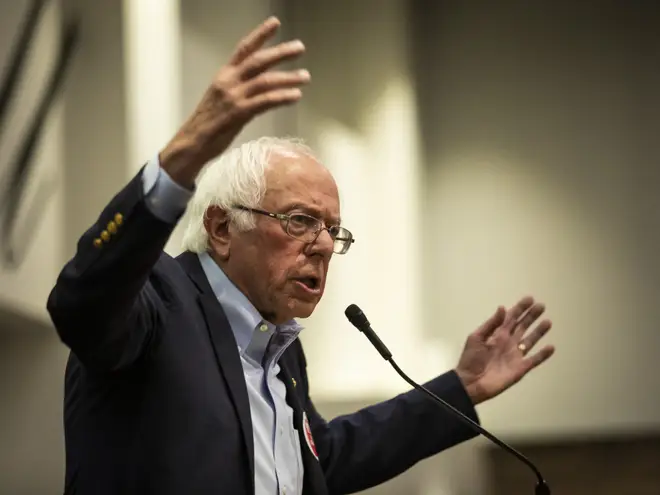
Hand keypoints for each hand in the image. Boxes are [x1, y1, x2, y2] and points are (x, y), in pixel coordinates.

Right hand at [160, 17, 308, 187]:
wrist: (192, 143)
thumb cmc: (209, 124)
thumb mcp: (222, 99)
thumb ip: (239, 89)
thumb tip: (260, 85)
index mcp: (224, 75)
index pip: (244, 49)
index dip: (260, 35)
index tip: (275, 23)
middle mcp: (228, 82)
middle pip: (259, 61)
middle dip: (281, 52)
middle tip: (300, 47)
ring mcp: (233, 97)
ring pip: (265, 80)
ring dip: (288, 77)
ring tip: (305, 77)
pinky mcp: (238, 113)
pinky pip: (265, 101)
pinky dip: (282, 97)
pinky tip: (296, 96)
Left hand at [454, 296, 554, 404]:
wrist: (470, 382)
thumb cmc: (470, 359)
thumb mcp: (476, 337)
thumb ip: (491, 324)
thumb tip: (502, 307)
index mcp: (497, 334)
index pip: (511, 318)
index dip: (520, 308)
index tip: (530, 299)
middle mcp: (508, 342)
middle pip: (523, 326)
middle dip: (531, 316)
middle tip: (541, 306)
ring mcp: (515, 355)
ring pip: (530, 340)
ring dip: (539, 331)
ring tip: (548, 322)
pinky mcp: (520, 368)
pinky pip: (534, 360)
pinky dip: (543, 354)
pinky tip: (551, 347)